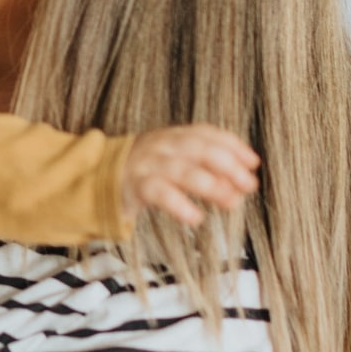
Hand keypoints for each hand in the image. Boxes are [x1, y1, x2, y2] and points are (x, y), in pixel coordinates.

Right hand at [120, 125, 260, 225]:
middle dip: (228, 165)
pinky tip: (196, 218)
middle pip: (199, 149)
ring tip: (232, 202)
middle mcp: (162, 146)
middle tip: (249, 184)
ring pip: (183, 170)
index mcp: (173, 136)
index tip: (254, 162)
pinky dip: (180, 205)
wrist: (97, 179)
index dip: (233, 146)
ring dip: (212, 185)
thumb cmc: (144, 171)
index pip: (207, 134)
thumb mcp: (172, 159)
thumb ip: (204, 166)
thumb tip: (241, 183)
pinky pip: (159, 194)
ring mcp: (147, 165)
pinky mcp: (134, 187)